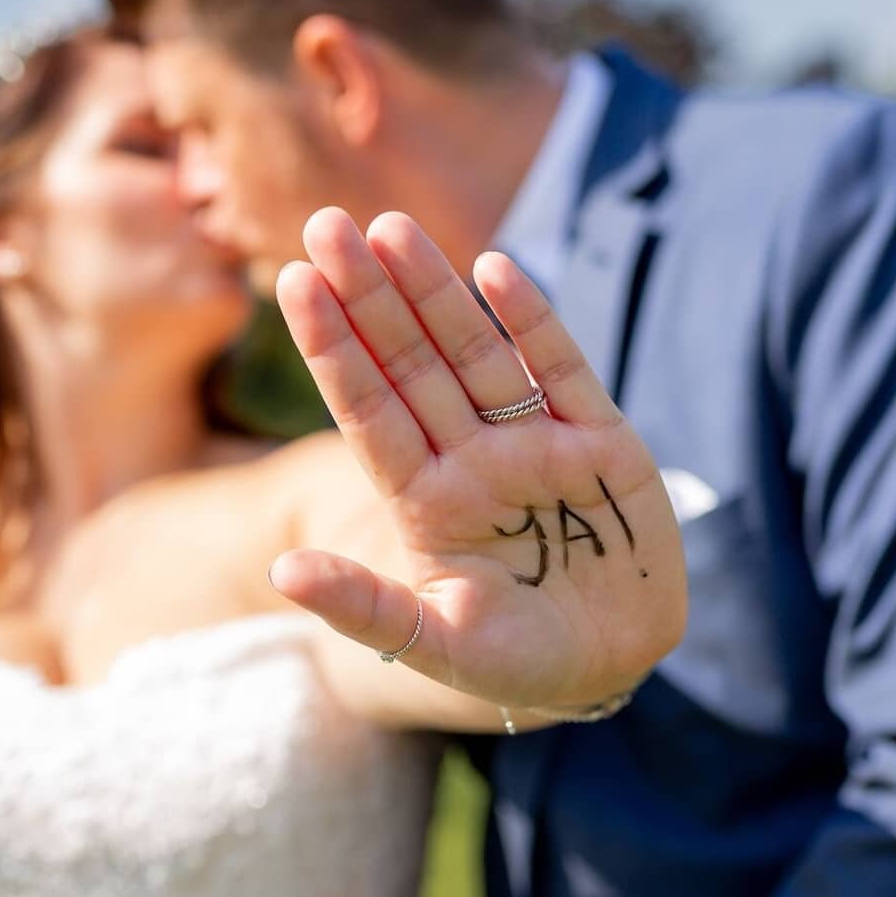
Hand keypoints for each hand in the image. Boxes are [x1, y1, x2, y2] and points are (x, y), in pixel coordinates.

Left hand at [271, 209, 685, 715]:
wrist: (613, 672)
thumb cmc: (514, 664)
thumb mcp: (435, 647)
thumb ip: (365, 608)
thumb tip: (282, 570)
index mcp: (424, 502)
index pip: (367, 411)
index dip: (334, 347)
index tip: (294, 282)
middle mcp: (470, 460)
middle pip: (411, 364)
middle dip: (369, 295)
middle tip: (325, 223)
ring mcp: (534, 445)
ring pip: (476, 354)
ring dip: (435, 292)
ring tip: (390, 228)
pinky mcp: (602, 444)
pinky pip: (561, 370)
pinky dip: (531, 322)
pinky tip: (494, 269)